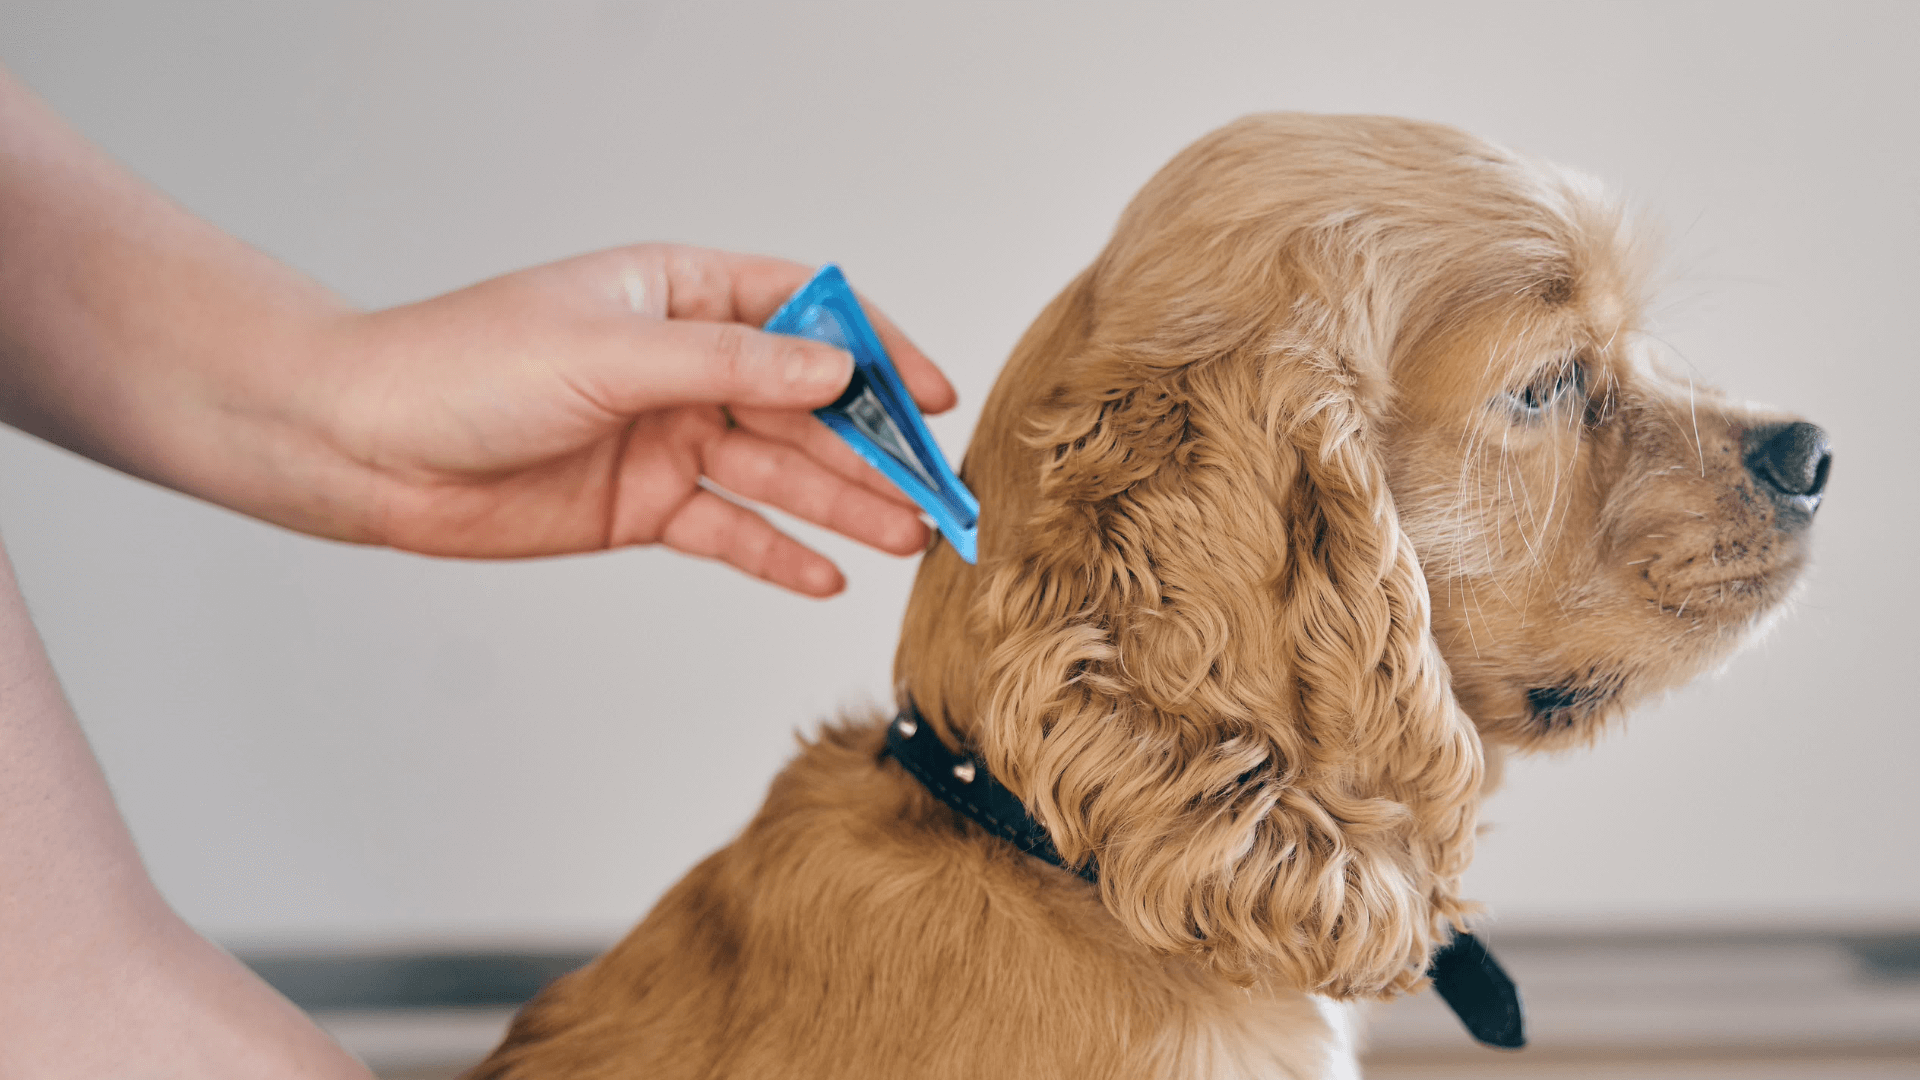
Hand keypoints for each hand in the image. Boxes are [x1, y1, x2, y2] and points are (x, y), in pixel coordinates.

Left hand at [302, 246, 956, 594]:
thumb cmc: (466, 367)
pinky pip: (729, 530)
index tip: (930, 394)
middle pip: (802, 402)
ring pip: (778, 472)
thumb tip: (832, 367)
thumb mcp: (610, 352)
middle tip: (935, 489)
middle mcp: (682, 365)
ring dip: (843, 504)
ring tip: (907, 537)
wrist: (366, 447)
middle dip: (872, 445)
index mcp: (678, 295)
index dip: (874, 349)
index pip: (802, 310)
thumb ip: (729, 364)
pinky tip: (829, 574)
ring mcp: (666, 437)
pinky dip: (778, 553)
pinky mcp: (642, 505)